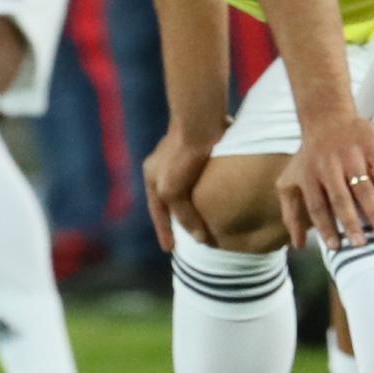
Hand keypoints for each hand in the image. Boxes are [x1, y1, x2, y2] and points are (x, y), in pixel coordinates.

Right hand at [144, 123, 221, 252]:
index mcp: (152, 176)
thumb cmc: (181, 157)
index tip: (170, 249)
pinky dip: (210, 192)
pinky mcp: (203, 152)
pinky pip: (205, 179)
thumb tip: (200, 237)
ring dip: (197, 205)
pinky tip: (221, 200)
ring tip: (208, 222)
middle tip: (190, 238)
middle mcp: (164, 168)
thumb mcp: (173, 192)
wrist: (201, 122)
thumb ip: (185, 215)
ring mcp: (183, 159)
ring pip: (190, 190)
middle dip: (180, 218)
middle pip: (172, 201)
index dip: (164, 231)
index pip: (158, 212)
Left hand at [276, 111, 373, 249]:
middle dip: (350, 222)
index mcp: (309, 176)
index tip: (336, 247)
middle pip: (340, 198)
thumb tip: (297, 246)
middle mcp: (329, 166)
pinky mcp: (370, 145)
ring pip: (363, 186)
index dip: (325, 227)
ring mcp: (350, 155)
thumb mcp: (290, 181)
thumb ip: (291, 213)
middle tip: (361, 244)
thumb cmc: (308, 158)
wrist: (326, 118)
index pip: (317, 206)